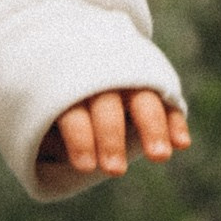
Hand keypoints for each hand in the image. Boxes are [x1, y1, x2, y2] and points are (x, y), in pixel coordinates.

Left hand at [37, 88, 191, 183]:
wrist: (75, 49)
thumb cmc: (52, 97)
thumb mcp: (38, 108)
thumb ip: (45, 132)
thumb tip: (53, 154)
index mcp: (65, 85)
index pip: (72, 111)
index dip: (79, 139)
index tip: (86, 167)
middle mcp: (98, 78)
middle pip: (106, 106)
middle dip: (110, 138)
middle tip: (114, 171)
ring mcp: (127, 78)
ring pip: (142, 99)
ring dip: (152, 127)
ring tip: (159, 156)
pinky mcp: (151, 82)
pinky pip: (166, 98)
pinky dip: (174, 119)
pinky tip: (182, 143)